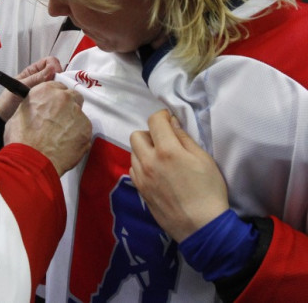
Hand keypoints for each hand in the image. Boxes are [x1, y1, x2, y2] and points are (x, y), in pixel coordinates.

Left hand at [0, 56, 62, 120]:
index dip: (54, 65)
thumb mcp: (20, 86)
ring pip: (58, 84)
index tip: (56, 74)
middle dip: (60, 77)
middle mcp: (40, 79)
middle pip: (56, 72)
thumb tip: (51, 70)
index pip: (48, 61)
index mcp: (32, 71)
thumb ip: (34, 78)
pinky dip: (58, 96)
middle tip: (58, 85)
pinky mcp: (47, 99)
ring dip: (59, 87)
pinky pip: (56, 95)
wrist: (3, 116)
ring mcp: (44, 90)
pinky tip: (55, 100)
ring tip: (57, 93)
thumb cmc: (7, 100)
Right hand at [4, 80, 90, 175]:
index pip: (58, 87)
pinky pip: (85, 131)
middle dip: (69, 106)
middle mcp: (63, 98)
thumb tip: (36, 109)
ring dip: (73, 123)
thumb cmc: (21, 140)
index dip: (56, 98)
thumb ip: (33, 106)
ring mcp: (77, 113)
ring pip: (80, 115)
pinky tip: (66, 145)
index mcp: (45, 91)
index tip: (55, 105)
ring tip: (60, 138)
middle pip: (73, 96)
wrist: (32, 160)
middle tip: (60, 120)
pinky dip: (78, 137)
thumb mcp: (19, 114)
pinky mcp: (86, 130)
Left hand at [129, 110, 228, 241]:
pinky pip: (133, 169)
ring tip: (161, 158)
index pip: (154, 121)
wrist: (201, 226)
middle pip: (137, 135)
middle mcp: (148, 161)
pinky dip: (141, 166)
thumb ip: (184, 138)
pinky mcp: (139, 190)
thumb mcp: (204, 159)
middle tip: (164, 141)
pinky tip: (155, 172)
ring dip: (144, 150)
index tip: (169, 120)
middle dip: (150, 133)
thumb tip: (172, 123)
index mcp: (167, 150)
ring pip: (133, 152)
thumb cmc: (208, 191)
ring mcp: (141, 177)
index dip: (162, 116)